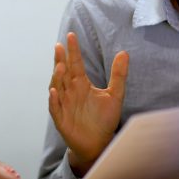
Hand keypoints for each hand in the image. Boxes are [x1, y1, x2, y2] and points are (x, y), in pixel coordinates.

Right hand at [48, 32, 128, 175]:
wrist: (98, 143)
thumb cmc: (104, 119)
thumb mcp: (115, 95)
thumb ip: (119, 75)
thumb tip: (124, 53)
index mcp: (81, 83)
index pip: (75, 63)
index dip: (73, 50)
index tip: (71, 36)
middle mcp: (70, 91)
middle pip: (63, 72)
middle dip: (60, 60)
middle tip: (59, 46)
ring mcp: (64, 104)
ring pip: (57, 87)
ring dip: (57, 77)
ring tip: (60, 66)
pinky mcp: (61, 119)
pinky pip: (55, 108)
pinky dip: (54, 100)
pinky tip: (55, 92)